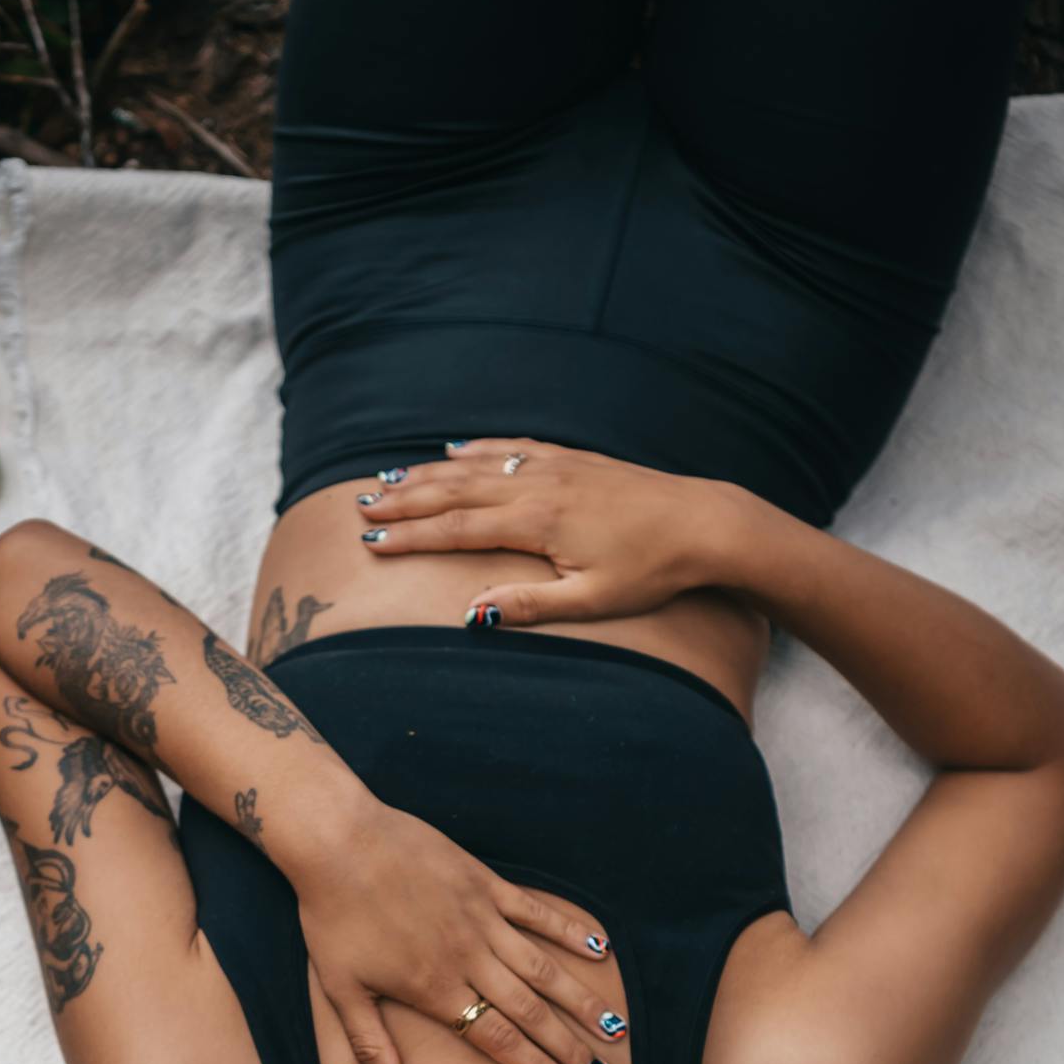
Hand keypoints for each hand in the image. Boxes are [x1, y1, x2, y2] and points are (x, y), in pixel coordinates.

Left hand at [289, 798, 626, 1063]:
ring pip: (543, 967)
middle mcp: (468, 957)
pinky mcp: (484, 883)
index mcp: (435, 988)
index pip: (498, 1039)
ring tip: (613, 1029)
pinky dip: (569, 931)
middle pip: (530, 1011)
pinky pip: (535, 912)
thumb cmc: (332, 917)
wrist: (338, 841)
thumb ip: (371, 1046)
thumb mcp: (341, 989)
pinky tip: (599, 950)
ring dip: (581, 1000)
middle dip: (569, 1047)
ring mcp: (481, 918)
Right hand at [359, 439, 743, 627]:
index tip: (372, 543)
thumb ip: (529, 605)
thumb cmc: (652, 569)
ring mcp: (555, 467)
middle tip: (360, 506)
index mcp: (538, 522)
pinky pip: (511, 448)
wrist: (704, 523)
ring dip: (429, 473)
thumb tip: (471, 614)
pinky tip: (454, 450)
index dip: (411, 536)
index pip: (458, 528)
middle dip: (404, 499)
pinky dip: (477, 449)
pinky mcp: (574, 459)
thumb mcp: (591, 601)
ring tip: (388, 479)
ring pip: (477, 466)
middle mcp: (539, 486)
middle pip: (455, 490)